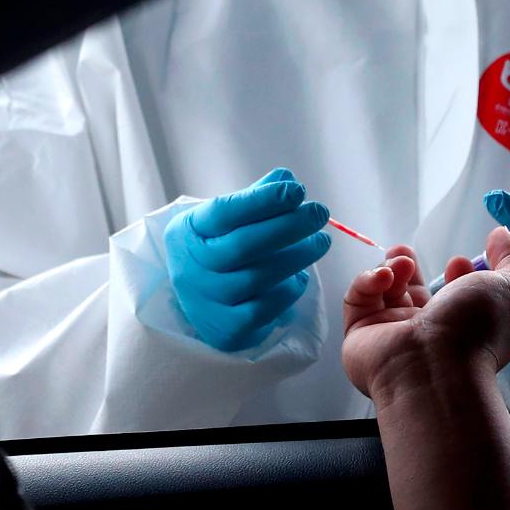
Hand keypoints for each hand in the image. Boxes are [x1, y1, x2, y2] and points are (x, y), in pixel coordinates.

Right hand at [164, 168, 331, 350]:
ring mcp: (207, 302)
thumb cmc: (217, 250)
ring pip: (258, 277)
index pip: (225, 212)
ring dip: (298, 256)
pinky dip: (289, 290)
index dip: (263, 200)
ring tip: (321, 241)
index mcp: (188, 232)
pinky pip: (265, 308)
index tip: (298, 190)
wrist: (197, 303)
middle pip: (245, 245)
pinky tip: (300, 276)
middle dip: (288, 226)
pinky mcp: (227, 330)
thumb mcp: (223, 222)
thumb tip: (288, 179)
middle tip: (319, 213)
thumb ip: (254, 199)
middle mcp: (191, 268)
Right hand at [342, 228, 509, 406]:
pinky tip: (384, 277)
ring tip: (399, 264)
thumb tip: (502, 235)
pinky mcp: (360, 334)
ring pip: (384, 291)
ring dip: (391, 267)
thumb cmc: (476, 332)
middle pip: (412, 292)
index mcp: (463, 327)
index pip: (455, 297)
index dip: (458, 273)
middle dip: (410, 266)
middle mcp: (427, 334)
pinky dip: (368, 280)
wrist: (433, 370)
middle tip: (407, 254)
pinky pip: (357, 299)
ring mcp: (391, 334)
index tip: (459, 261)